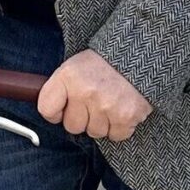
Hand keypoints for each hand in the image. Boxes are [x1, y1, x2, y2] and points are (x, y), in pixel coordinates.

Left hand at [37, 50, 152, 141]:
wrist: (142, 54)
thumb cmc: (106, 62)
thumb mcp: (77, 65)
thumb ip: (61, 88)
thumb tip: (51, 113)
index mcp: (69, 76)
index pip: (47, 109)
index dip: (56, 112)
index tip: (65, 107)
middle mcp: (85, 91)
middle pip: (72, 126)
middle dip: (82, 117)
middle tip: (94, 101)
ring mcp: (106, 106)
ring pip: (94, 132)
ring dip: (102, 122)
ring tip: (110, 101)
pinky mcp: (126, 117)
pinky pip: (115, 135)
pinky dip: (120, 126)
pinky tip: (122, 109)